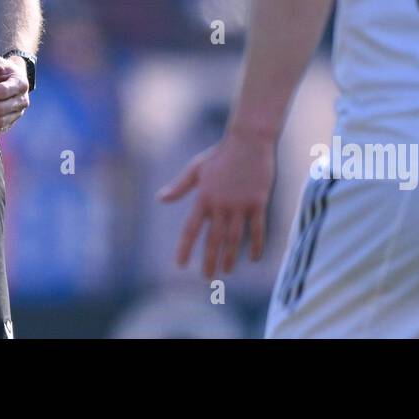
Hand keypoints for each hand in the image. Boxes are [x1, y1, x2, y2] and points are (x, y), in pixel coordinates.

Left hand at [158, 130, 275, 278]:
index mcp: (203, 198)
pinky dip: (256, 245)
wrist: (248, 141)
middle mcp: (220, 205)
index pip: (191, 229)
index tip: (181, 265)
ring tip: (226, 271)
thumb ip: (180, 187)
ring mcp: (240, 205)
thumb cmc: (220, 154)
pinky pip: (257, 230)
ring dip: (230, 257)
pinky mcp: (258, 202)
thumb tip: (160, 199)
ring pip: (235, 238)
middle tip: (207, 277)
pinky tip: (254, 259)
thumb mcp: (196, 168)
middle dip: (209, 260)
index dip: (185, 248)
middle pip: (213, 239)